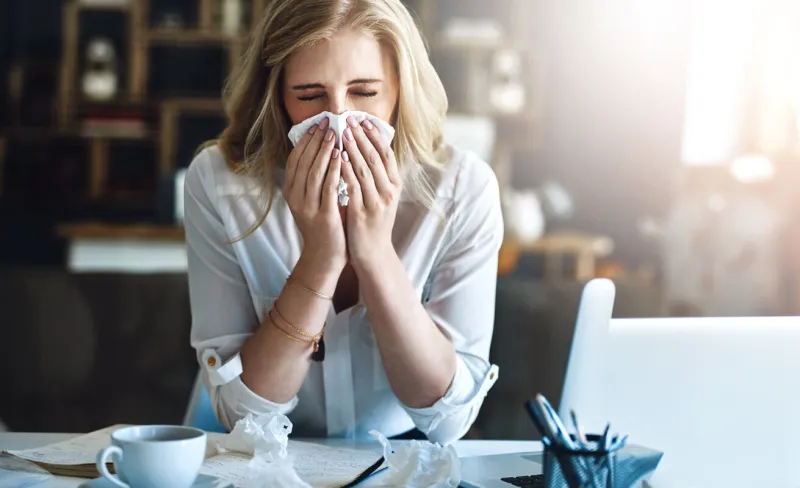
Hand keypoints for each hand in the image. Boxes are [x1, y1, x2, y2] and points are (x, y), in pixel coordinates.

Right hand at [283, 117, 346, 273]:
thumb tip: (325, 151)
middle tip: (328, 122)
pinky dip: (335, 170)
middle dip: (316, 140)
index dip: (305, 140)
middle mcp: (295, 198)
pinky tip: (343, 156)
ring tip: (335, 134)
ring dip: (325, 150)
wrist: (325, 257)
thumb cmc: (324, 226)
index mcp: (291, 192)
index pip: (295, 159)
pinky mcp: (323, 216)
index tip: (317, 124)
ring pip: (314, 172)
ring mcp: (307, 207)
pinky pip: (328, 188)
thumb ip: (316, 179)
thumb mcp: (313, 200)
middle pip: (304, 162)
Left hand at [340, 116, 402, 269]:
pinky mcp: (362, 212)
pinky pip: (352, 186)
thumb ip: (378, 176)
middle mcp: (389, 192)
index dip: (376, 136)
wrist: (373, 253)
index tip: (364, 121)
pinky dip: (345, 170)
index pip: (387, 154)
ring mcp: (376, 202)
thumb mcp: (382, 197)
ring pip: (364, 169)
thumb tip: (368, 149)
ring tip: (341, 132)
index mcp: (395, 186)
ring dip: (352, 148)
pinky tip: (337, 157)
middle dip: (361, 137)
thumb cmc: (374, 222)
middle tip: (349, 119)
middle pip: (375, 157)